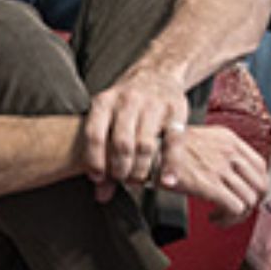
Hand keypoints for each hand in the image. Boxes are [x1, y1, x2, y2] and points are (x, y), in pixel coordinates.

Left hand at [81, 67, 188, 194]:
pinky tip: (166, 181)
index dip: (94, 161)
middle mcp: (127, 101)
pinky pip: (174, 143)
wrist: (156, 74)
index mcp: (104, 102)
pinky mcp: (176, 111)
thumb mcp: (107, 118)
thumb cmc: (124, 106)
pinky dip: (170, 165)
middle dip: (120, 169)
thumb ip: (102, 154)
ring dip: (141, 170)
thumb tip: (100, 196)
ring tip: (138, 180)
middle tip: (122, 180)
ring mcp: (153, 105)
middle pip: (122, 144)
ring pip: (146, 146)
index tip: (97, 178)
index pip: (94, 135)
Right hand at [156, 123, 267, 225]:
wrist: (147, 152)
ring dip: (238, 215)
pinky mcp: (210, 185)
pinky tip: (215, 218)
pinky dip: (228, 218)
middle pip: (260, 184)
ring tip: (221, 216)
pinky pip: (235, 208)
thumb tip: (228, 173)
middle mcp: (229, 152)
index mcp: (228, 139)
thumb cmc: (164, 149)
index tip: (247, 194)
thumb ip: (217, 152)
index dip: (256, 185)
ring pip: (249, 200)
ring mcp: (220, 168)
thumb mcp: (197, 139)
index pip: (260, 165)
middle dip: (252, 203)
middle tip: (238, 210)